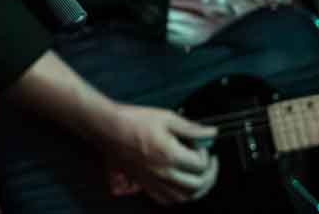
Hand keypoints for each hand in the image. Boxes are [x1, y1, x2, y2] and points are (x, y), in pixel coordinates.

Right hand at [100, 103, 219, 204]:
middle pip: (197, 184)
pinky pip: (167, 200)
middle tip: (209, 162)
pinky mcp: (145, 184)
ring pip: (184, 197)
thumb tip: (211, 133)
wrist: (108, 128)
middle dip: (209, 173)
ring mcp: (153, 181)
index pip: (201, 164)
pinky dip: (178, 196)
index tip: (202, 145)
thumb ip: (191, 128)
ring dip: (197, 189)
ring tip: (200, 177)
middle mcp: (163, 172)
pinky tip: (180, 186)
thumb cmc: (133, 121)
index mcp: (170, 155)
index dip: (206, 153)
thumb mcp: (166, 117)